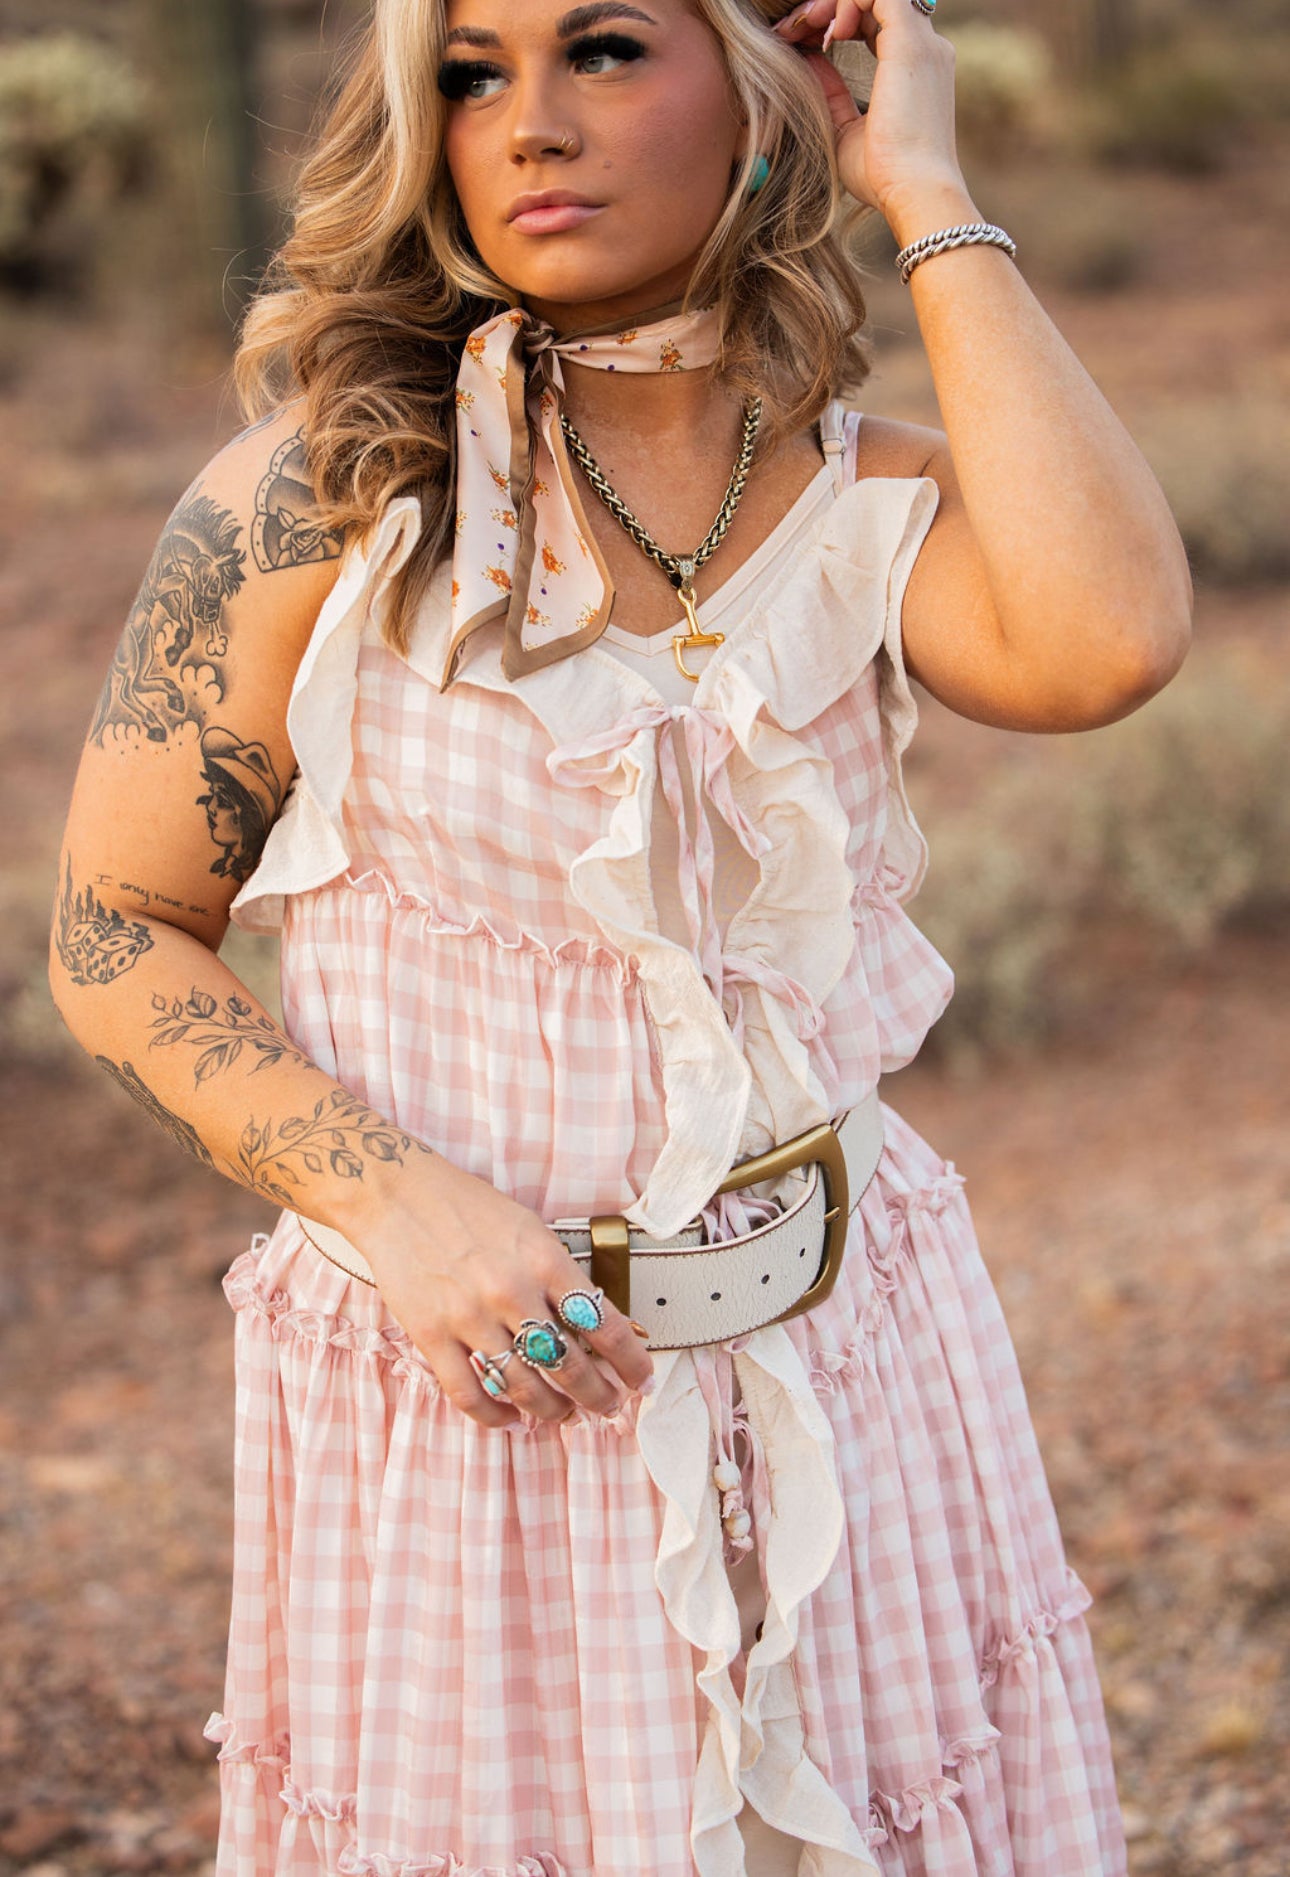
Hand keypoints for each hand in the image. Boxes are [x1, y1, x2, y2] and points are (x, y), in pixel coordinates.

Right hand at [349, 1151, 654, 1429]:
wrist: (398, 1195)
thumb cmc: (468, 1208)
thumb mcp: (530, 1230)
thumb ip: (559, 1275)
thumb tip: (594, 1324)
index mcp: (544, 1259)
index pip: (605, 1324)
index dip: (631, 1362)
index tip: (641, 1380)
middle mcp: (511, 1290)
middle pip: (570, 1365)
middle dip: (597, 1396)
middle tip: (607, 1406)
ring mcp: (469, 1317)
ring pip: (525, 1387)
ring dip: (552, 1411)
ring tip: (563, 1414)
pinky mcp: (431, 1336)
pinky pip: (470, 1394)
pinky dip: (496, 1416)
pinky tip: (511, 1419)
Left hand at [773, 0, 966, 234]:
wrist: (914, 192)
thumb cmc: (882, 176)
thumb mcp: (845, 131)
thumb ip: (831, 93)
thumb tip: (807, 59)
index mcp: (915, 70)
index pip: (878, 23)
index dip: (839, 22)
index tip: (802, 43)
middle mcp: (926, 51)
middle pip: (876, 2)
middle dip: (829, 7)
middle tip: (793, 29)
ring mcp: (923, 45)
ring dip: (835, 2)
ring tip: (806, 28)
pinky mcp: (911, 44)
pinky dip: (848, 2)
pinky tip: (830, 32)